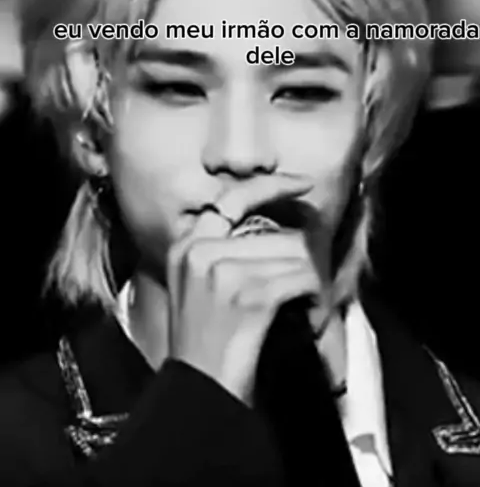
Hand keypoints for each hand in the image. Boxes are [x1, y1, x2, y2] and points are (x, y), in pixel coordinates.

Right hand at [166, 175, 332, 401]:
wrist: (197, 392)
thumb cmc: (206, 343)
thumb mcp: (198, 286)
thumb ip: (223, 250)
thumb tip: (274, 228)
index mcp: (186, 245)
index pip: (234, 198)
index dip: (272, 186)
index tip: (301, 184)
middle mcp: (200, 250)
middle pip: (277, 232)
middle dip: (302, 261)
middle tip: (307, 289)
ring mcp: (222, 271)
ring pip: (295, 254)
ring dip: (310, 283)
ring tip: (304, 308)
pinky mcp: (248, 294)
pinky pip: (302, 279)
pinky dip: (315, 299)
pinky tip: (307, 316)